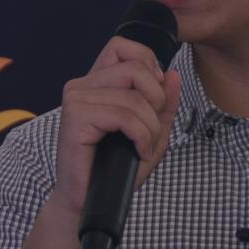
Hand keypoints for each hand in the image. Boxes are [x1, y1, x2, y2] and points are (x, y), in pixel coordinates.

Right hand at [53, 37, 181, 216]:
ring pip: (134, 97)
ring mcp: (76, 99)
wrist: (88, 201)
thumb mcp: (150, 133)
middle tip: (153, 128)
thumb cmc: (114, 169)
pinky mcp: (76, 117)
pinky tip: (139, 151)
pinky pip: (125, 116)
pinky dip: (142, 136)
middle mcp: (82, 85)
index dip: (148, 64)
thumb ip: (163, 105)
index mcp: (96, 83)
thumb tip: (172, 74)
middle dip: (157, 100)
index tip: (154, 98)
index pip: (123, 47)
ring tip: (146, 147)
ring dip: (151, 127)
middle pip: (136, 68)